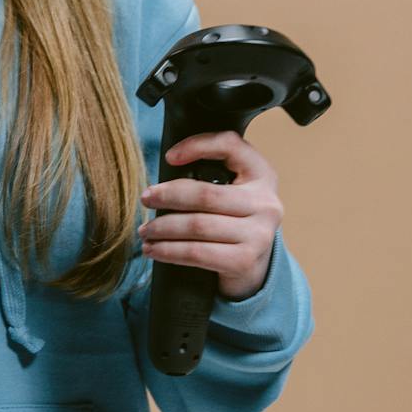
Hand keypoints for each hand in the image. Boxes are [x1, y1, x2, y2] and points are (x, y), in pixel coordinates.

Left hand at [137, 130, 281, 301]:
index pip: (231, 145)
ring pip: (197, 225)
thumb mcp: (233, 189)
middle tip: (145, 200)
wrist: (255, 266)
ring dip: (163, 228)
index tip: (169, 157)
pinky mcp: (244, 261)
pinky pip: (196, 253)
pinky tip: (154, 250)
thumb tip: (170, 163)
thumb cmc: (233, 220)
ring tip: (145, 230)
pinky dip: (169, 251)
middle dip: (168, 196)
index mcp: (262, 175)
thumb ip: (211, 171)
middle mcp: (266, 203)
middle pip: (206, 193)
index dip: (197, 145)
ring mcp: (258, 235)